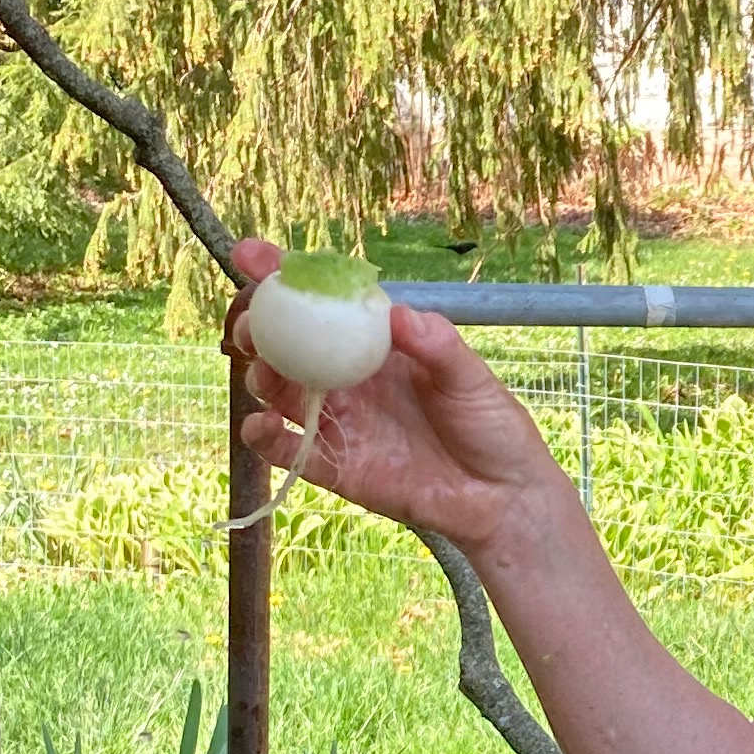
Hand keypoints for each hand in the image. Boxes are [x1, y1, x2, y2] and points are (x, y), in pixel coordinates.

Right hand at [229, 238, 565, 557]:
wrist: (502, 498)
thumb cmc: (491, 425)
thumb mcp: (471, 378)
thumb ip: (437, 345)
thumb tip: (398, 315)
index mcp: (377, 344)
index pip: (325, 300)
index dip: (283, 274)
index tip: (250, 254)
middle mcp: (350, 378)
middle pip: (288, 345)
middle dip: (259, 327)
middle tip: (253, 325)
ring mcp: (340, 421)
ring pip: (281, 393)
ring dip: (261, 378)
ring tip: (264, 374)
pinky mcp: (336, 467)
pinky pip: (290, 450)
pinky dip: (266, 437)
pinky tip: (262, 426)